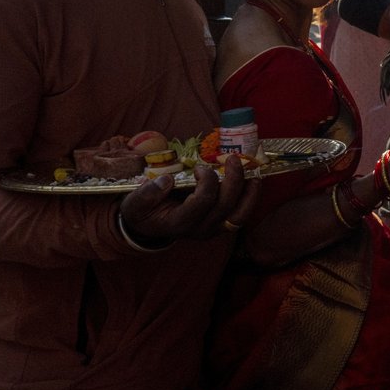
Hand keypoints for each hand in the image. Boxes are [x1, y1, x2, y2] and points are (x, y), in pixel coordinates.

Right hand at [120, 155, 259, 243]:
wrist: (149, 227)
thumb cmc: (143, 211)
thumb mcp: (135, 203)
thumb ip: (146, 193)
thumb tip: (166, 180)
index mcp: (178, 223)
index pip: (201, 203)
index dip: (207, 182)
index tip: (201, 168)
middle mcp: (199, 230)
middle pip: (224, 206)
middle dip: (233, 180)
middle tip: (232, 159)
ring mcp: (212, 229)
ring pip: (239, 214)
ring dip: (249, 192)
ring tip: (253, 171)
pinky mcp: (220, 225)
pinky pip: (241, 215)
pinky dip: (250, 198)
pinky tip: (253, 181)